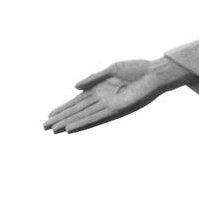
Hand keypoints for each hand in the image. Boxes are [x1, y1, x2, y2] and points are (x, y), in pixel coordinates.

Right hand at [43, 57, 189, 133]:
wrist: (154, 73)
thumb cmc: (136, 69)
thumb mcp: (111, 69)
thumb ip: (93, 78)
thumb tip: (74, 86)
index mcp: (99, 89)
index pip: (77, 102)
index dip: (63, 108)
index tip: (49, 115)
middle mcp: (102, 100)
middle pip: (77, 111)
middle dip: (61, 118)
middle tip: (44, 126)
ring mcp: (108, 106)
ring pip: (83, 116)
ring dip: (68, 123)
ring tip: (53, 130)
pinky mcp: (116, 110)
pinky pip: (96, 118)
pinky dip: (83, 124)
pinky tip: (71, 129)